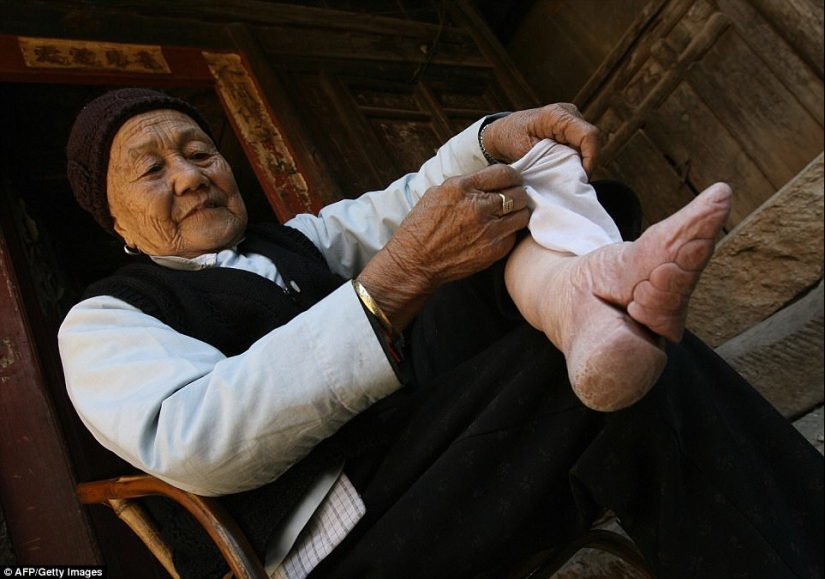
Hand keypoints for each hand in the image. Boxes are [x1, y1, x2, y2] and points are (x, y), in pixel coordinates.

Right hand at [358, 164, 529, 329]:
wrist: (415, 262)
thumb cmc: (422, 227)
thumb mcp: (437, 193)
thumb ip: (465, 184)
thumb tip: (488, 181)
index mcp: (462, 188)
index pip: (504, 173)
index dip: (512, 176)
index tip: (512, 181)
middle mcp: (478, 207)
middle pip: (518, 193)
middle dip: (516, 194)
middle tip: (511, 199)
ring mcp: (489, 230)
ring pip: (522, 215)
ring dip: (517, 213)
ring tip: (507, 216)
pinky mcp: (494, 250)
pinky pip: (514, 235)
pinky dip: (509, 233)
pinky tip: (497, 233)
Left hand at [482, 103, 600, 174]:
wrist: (503, 132)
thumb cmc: (510, 138)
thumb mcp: (526, 151)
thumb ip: (549, 158)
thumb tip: (569, 172)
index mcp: (557, 116)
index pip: (588, 135)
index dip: (590, 158)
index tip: (582, 177)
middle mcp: (569, 113)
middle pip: (591, 142)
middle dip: (584, 163)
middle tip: (572, 181)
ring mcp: (572, 119)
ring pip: (588, 145)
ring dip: (580, 162)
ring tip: (565, 175)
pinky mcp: (572, 128)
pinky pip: (581, 146)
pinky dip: (575, 159)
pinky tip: (563, 168)